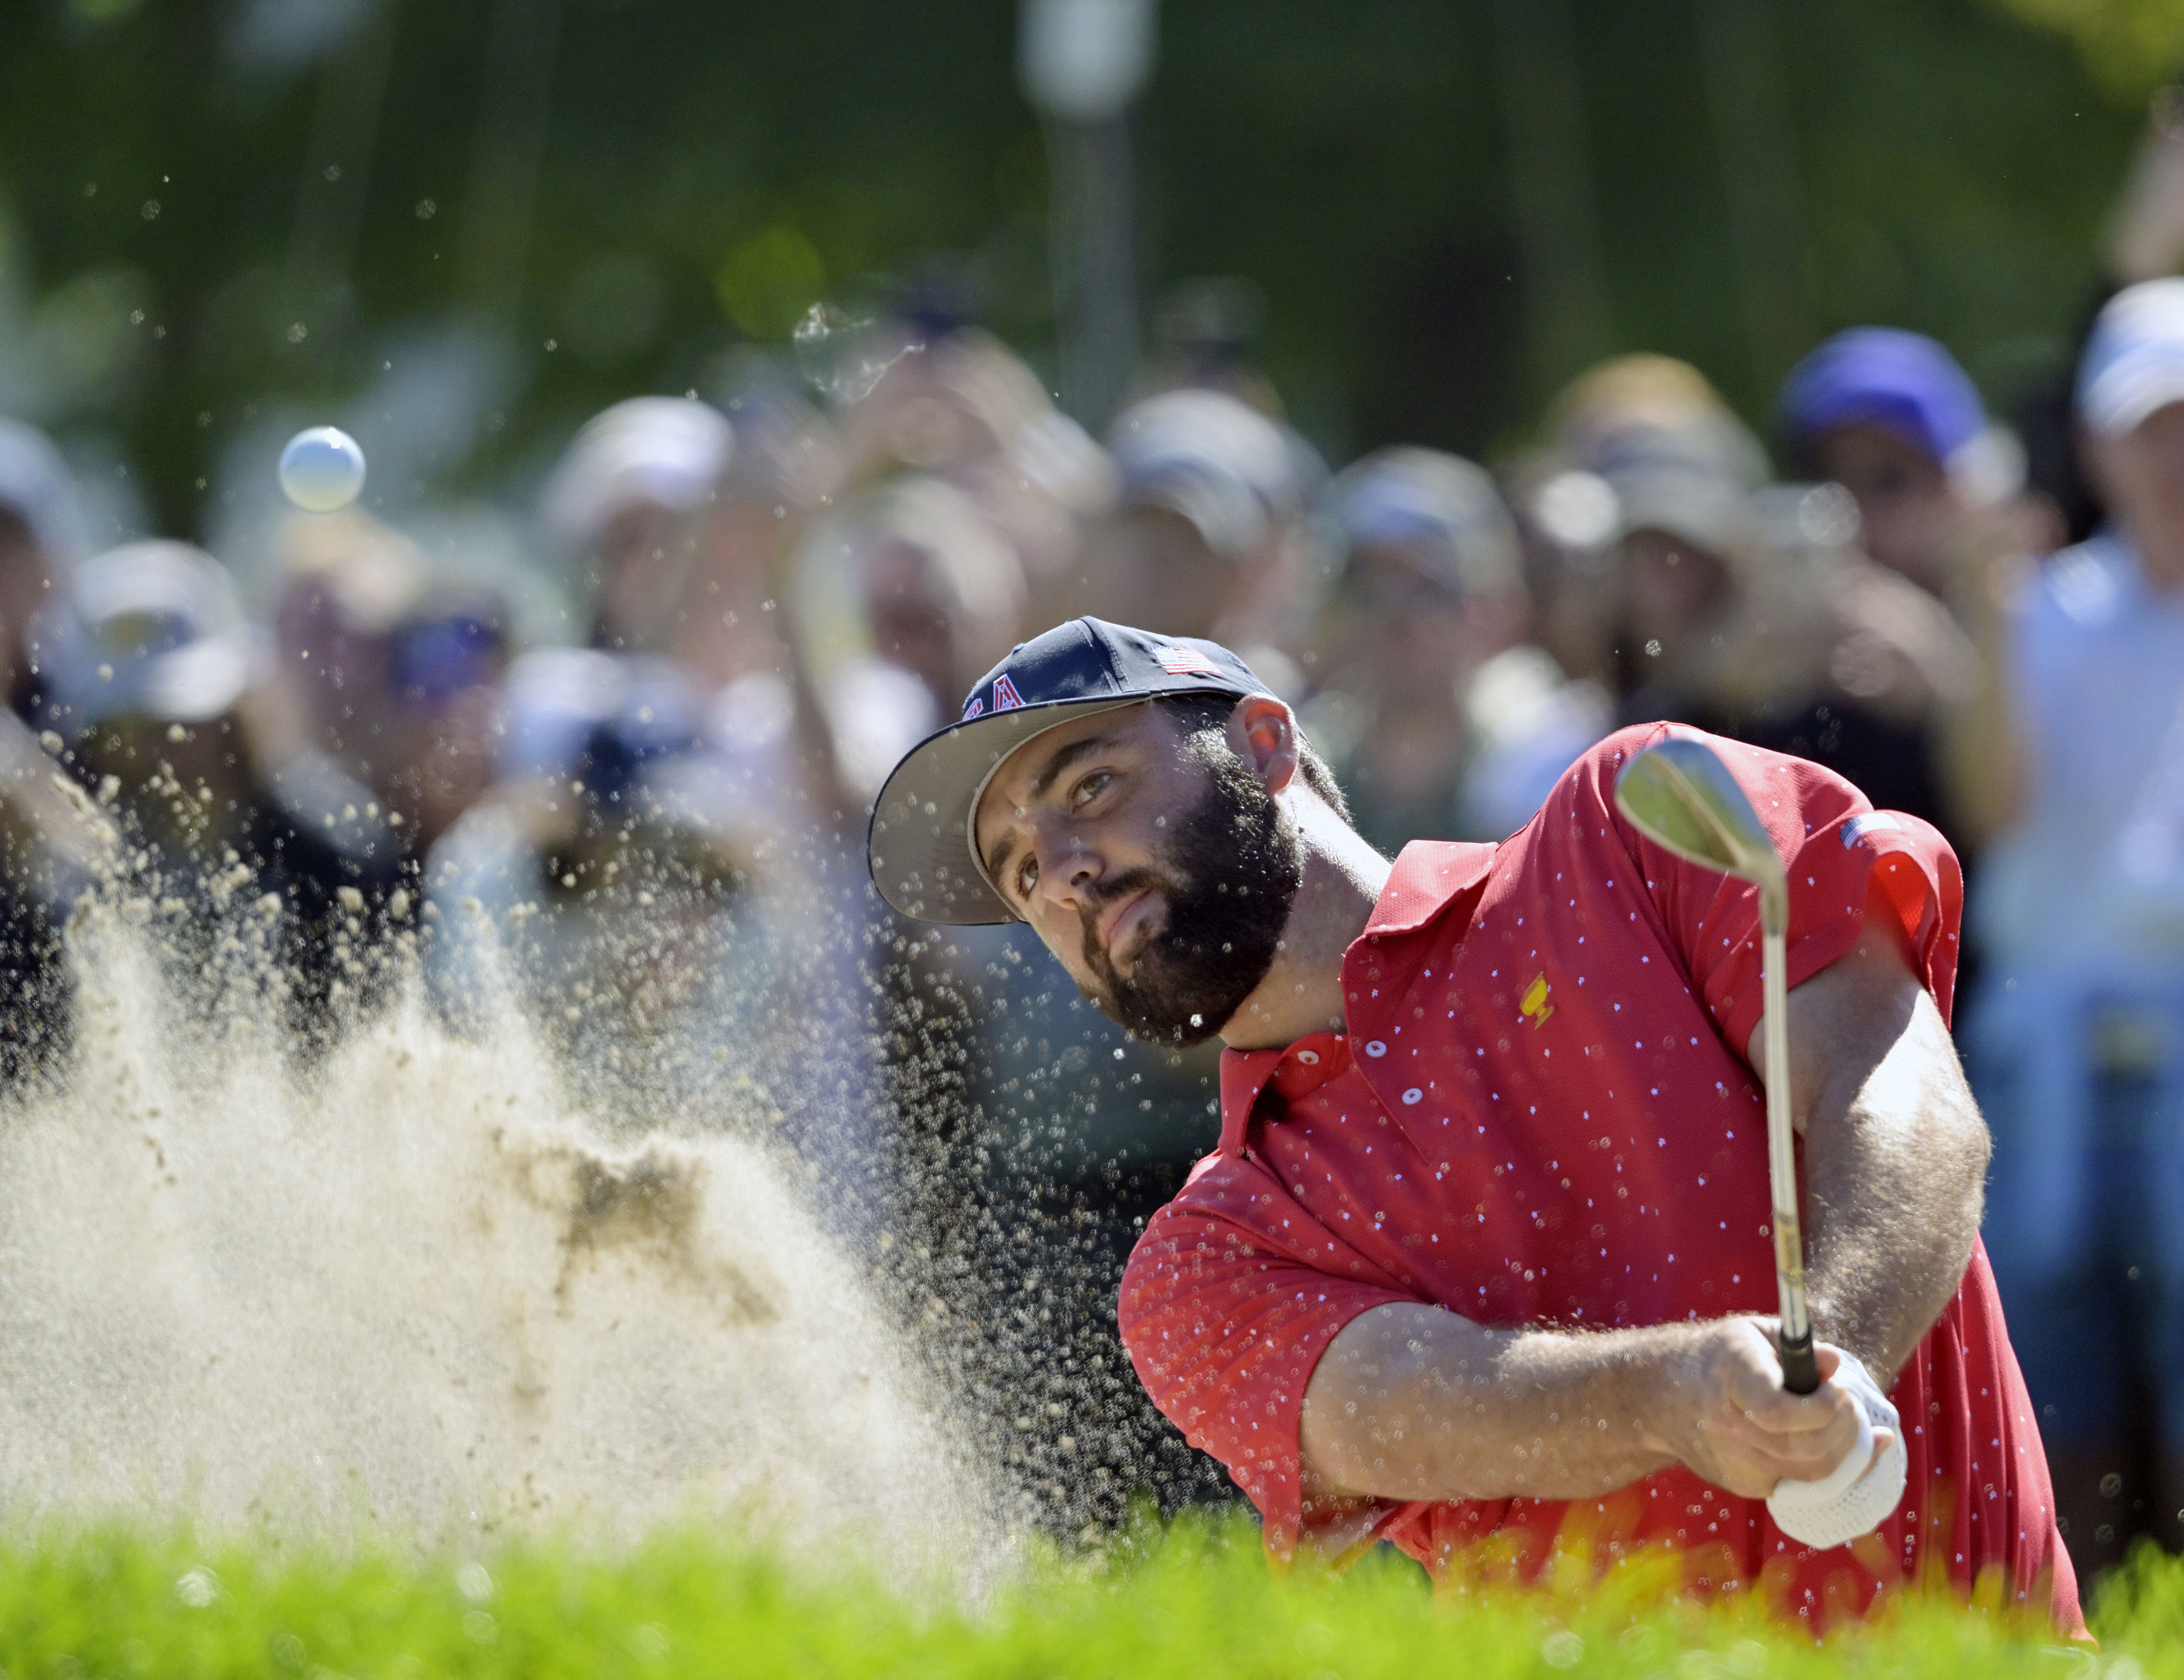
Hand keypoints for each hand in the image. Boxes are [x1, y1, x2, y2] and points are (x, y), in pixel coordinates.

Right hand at [1639, 1319, 1888, 1498]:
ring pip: (1811, 1474)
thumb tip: (1835, 1365)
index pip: (1778, 1411)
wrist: (1663, 1395)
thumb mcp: (1754, 1334)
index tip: (1837, 1389)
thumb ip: (1798, 1347)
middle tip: (1848, 1406)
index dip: (1821, 1407)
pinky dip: (1823, 1466)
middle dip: (1844, 1428)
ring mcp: (1734, 1462)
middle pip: (1805, 1448)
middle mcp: (1729, 1427)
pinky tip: (1830, 1443)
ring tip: (1845, 1425)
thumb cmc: (1720, 1357)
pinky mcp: (1742, 1484)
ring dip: (1844, 1451)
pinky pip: (1799, 1484)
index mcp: (1731, 1380)